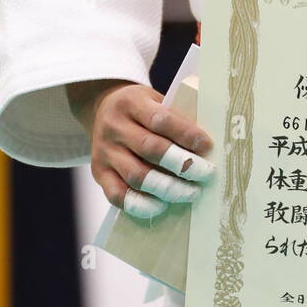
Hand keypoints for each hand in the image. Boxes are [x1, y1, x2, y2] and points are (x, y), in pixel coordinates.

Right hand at [66, 78, 214, 220]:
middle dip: (182, 164)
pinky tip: (162, 206)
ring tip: (190, 193)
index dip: (185, 134)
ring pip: (136, 175)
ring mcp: (104, 152)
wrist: (102, 110)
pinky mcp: (99, 174)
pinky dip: (141, 204)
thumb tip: (206, 145)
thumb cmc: (140, 108)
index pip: (161, 119)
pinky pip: (118, 195)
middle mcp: (114, 127)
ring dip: (167, 188)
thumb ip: (174, 116)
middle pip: (150, 148)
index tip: (207, 145)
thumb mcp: (155, 100)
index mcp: (131, 103)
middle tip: (205, 173)